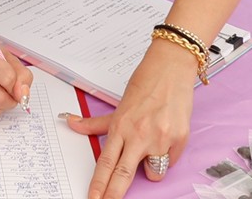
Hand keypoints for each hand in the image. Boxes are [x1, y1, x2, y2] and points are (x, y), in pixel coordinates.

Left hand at [65, 41, 197, 197]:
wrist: (171, 67)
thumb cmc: (146, 84)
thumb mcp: (119, 105)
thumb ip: (97, 123)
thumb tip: (71, 122)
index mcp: (121, 127)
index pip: (106, 162)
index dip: (99, 184)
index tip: (93, 198)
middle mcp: (139, 134)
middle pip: (123, 174)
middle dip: (114, 194)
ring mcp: (160, 137)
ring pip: (153, 172)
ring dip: (151, 165)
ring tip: (153, 142)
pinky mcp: (180, 138)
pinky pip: (171, 160)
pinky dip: (168, 154)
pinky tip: (167, 134)